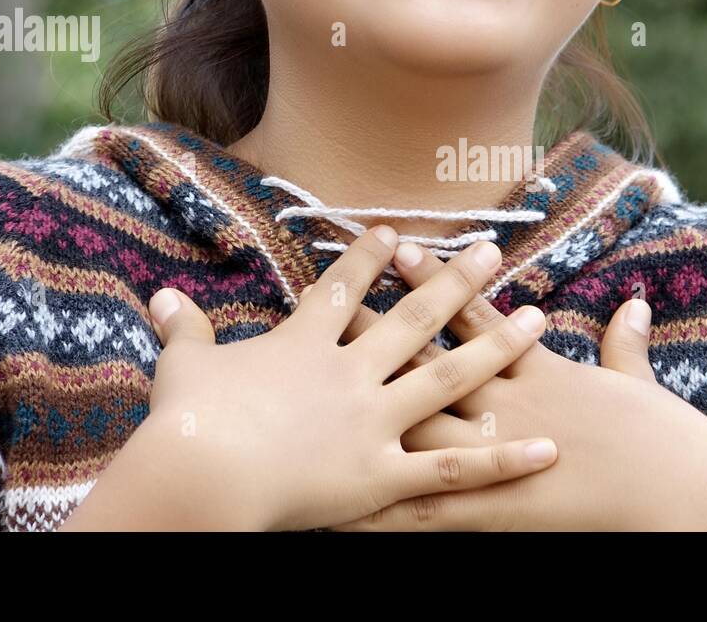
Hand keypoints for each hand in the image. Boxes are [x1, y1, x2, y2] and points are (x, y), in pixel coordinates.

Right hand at [61, 228, 558, 530]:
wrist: (199, 473)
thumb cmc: (185, 420)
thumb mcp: (182, 365)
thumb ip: (183, 329)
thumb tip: (160, 297)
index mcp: (303, 346)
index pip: (343, 292)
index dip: (369, 259)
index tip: (395, 232)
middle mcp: (349, 373)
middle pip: (414, 319)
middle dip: (456, 282)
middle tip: (494, 250)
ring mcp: (373, 421)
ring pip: (449, 378)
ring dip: (497, 348)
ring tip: (538, 319)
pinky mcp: (384, 475)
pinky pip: (454, 469)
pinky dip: (502, 460)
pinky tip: (546, 449)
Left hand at [335, 243, 706, 530]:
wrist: (686, 495)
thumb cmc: (671, 442)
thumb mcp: (643, 385)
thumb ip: (626, 345)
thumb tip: (636, 304)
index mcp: (543, 372)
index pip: (478, 318)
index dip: (437, 283)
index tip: (399, 248)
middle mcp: (512, 404)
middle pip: (431, 360)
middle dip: (378, 331)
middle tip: (328, 297)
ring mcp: (501, 451)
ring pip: (419, 421)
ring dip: (367, 404)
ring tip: (314, 389)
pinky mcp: (498, 505)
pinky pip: (429, 505)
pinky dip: (386, 505)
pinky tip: (343, 503)